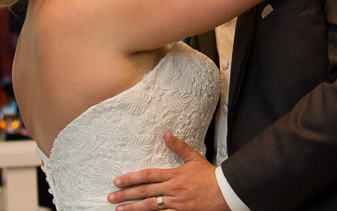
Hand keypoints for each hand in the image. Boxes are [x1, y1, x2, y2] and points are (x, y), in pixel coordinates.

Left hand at [108, 131, 230, 210]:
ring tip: (119, 210)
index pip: (148, 176)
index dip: (132, 178)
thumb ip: (179, 147)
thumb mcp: (194, 158)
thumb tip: (166, 134)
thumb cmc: (209, 175)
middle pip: (145, 192)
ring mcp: (176, 204)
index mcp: (174, 175)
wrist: (225, 191)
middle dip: (126, 195)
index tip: (118, 180)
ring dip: (133, 209)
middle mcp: (172, 190)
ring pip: (151, 207)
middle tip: (111, 196)